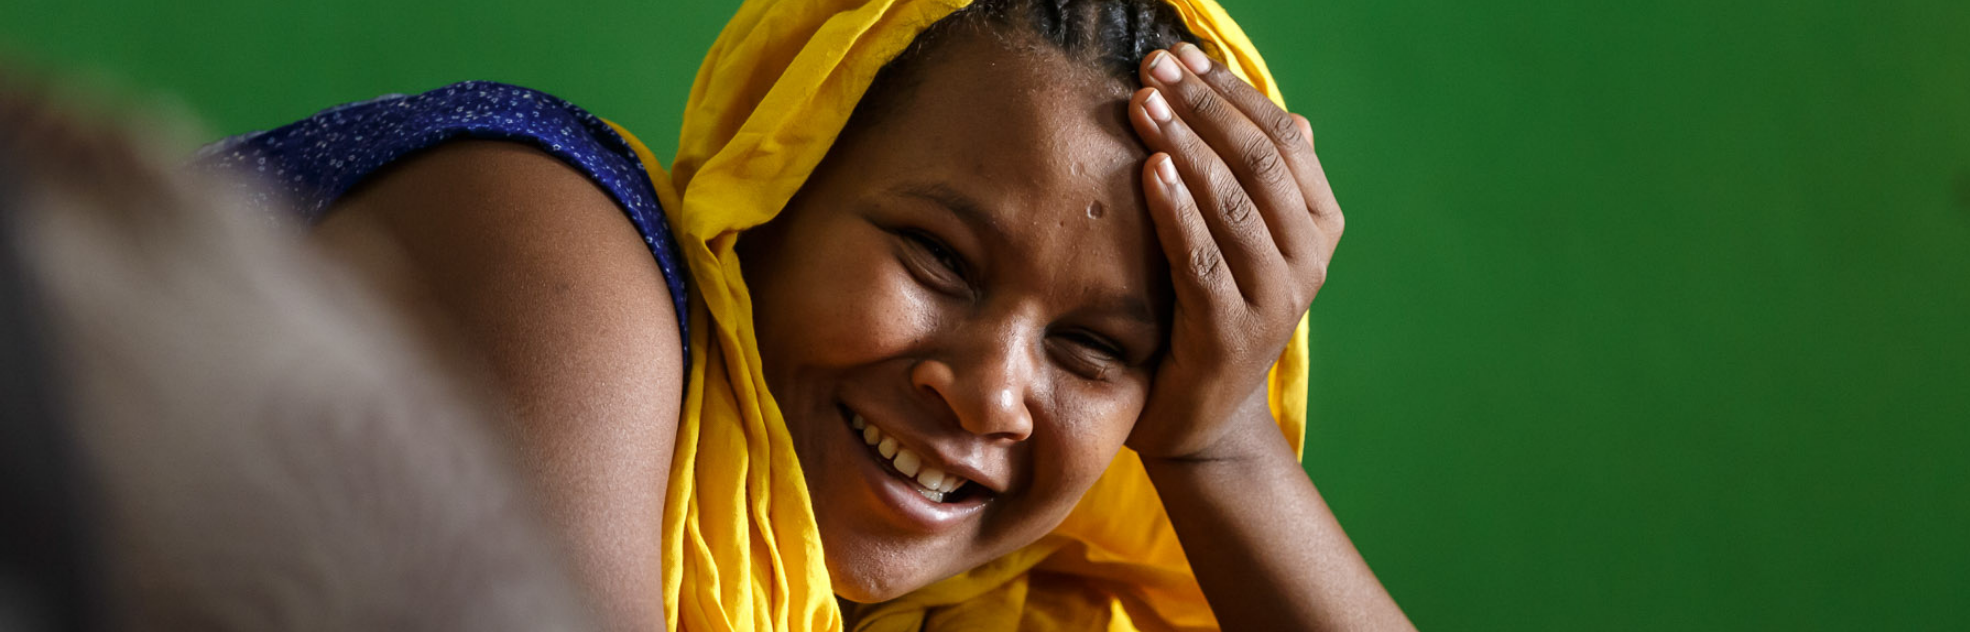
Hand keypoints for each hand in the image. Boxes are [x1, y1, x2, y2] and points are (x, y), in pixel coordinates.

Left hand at [1125, 43, 1342, 460]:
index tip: (1182, 56)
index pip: (1283, 138)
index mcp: (1319, 226)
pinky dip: (1177, 210)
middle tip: (1153, 69)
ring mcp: (1274, 299)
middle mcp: (1308, 260)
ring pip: (1233, 203)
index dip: (1231, 91)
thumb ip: (1261, 185)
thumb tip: (1293, 115)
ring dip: (1185, 145)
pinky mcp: (1230, 332)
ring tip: (1144, 104)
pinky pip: (1202, 257)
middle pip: (1258, 161)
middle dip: (1203, 106)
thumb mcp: (1243, 242)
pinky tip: (1149, 172)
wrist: (1200, 414)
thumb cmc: (1212, 310)